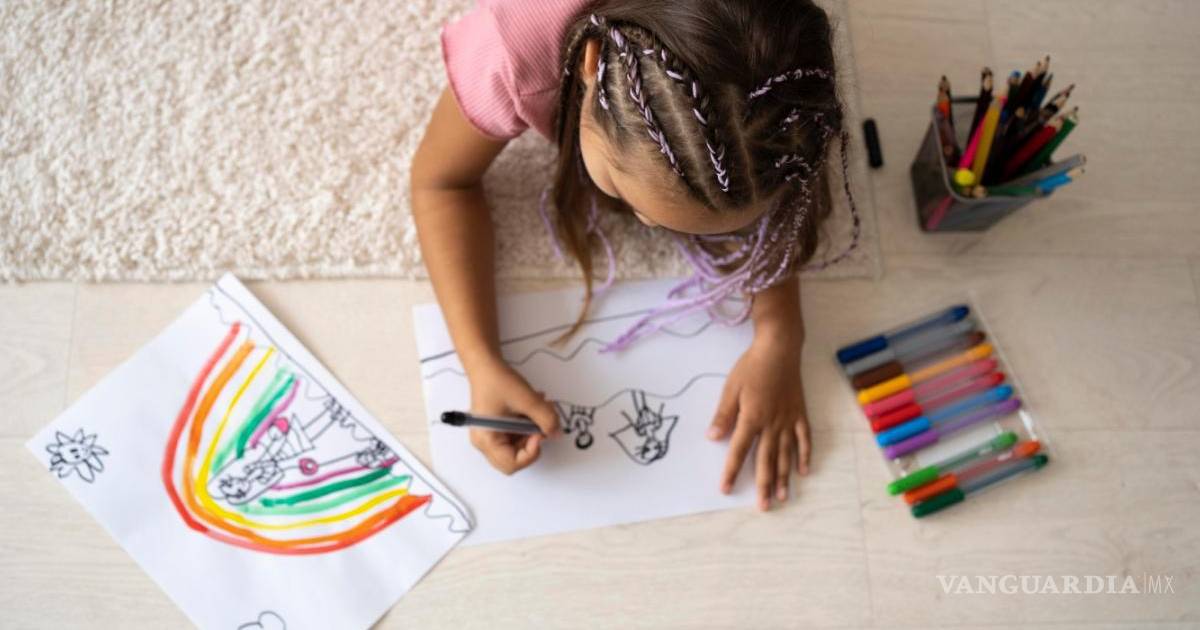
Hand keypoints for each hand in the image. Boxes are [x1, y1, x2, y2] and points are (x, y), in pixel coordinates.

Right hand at [465, 358, 559, 474]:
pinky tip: (533, 409)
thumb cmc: (498, 380)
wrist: (487, 365)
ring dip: (532, 431)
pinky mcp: (497, 428)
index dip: (530, 453)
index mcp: (486, 439)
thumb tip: (556, 433)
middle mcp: (485, 442)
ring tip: (541, 410)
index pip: (511, 464)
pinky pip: (517, 435)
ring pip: (518, 446)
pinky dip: (528, 425)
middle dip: (532, 443)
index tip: (540, 434)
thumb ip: (546, 419)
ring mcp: (491, 436)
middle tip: (541, 426)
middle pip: (514, 459)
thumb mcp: (527, 400)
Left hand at [708, 332, 810, 510]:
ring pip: (786, 454)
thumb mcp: (731, 389)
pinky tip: (804, 471)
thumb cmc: (752, 367)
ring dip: (784, 477)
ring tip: (783, 497)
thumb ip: (723, 415)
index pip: (739, 451)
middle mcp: (772, 424)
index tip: (726, 489)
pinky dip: (805, 455)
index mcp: (752, 418)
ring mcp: (788, 420)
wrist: (779, 348)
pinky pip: (804, 438)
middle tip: (763, 507)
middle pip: (766, 460)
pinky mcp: (800, 413)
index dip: (732, 471)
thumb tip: (712, 438)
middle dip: (764, 485)